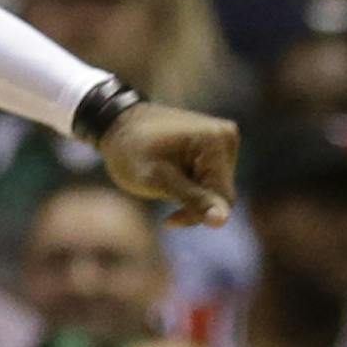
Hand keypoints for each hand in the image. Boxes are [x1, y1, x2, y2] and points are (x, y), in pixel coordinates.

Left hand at [98, 103, 238, 227]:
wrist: (119, 125)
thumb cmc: (131, 151)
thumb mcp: (158, 180)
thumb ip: (194, 200)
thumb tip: (222, 221)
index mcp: (216, 141)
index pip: (223, 198)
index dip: (198, 215)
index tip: (168, 220)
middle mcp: (227, 136)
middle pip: (223, 194)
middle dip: (195, 205)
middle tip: (164, 198)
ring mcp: (223, 140)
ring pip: (218, 190)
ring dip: (194, 197)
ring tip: (167, 186)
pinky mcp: (217, 145)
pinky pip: (214, 180)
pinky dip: (194, 187)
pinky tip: (174, 179)